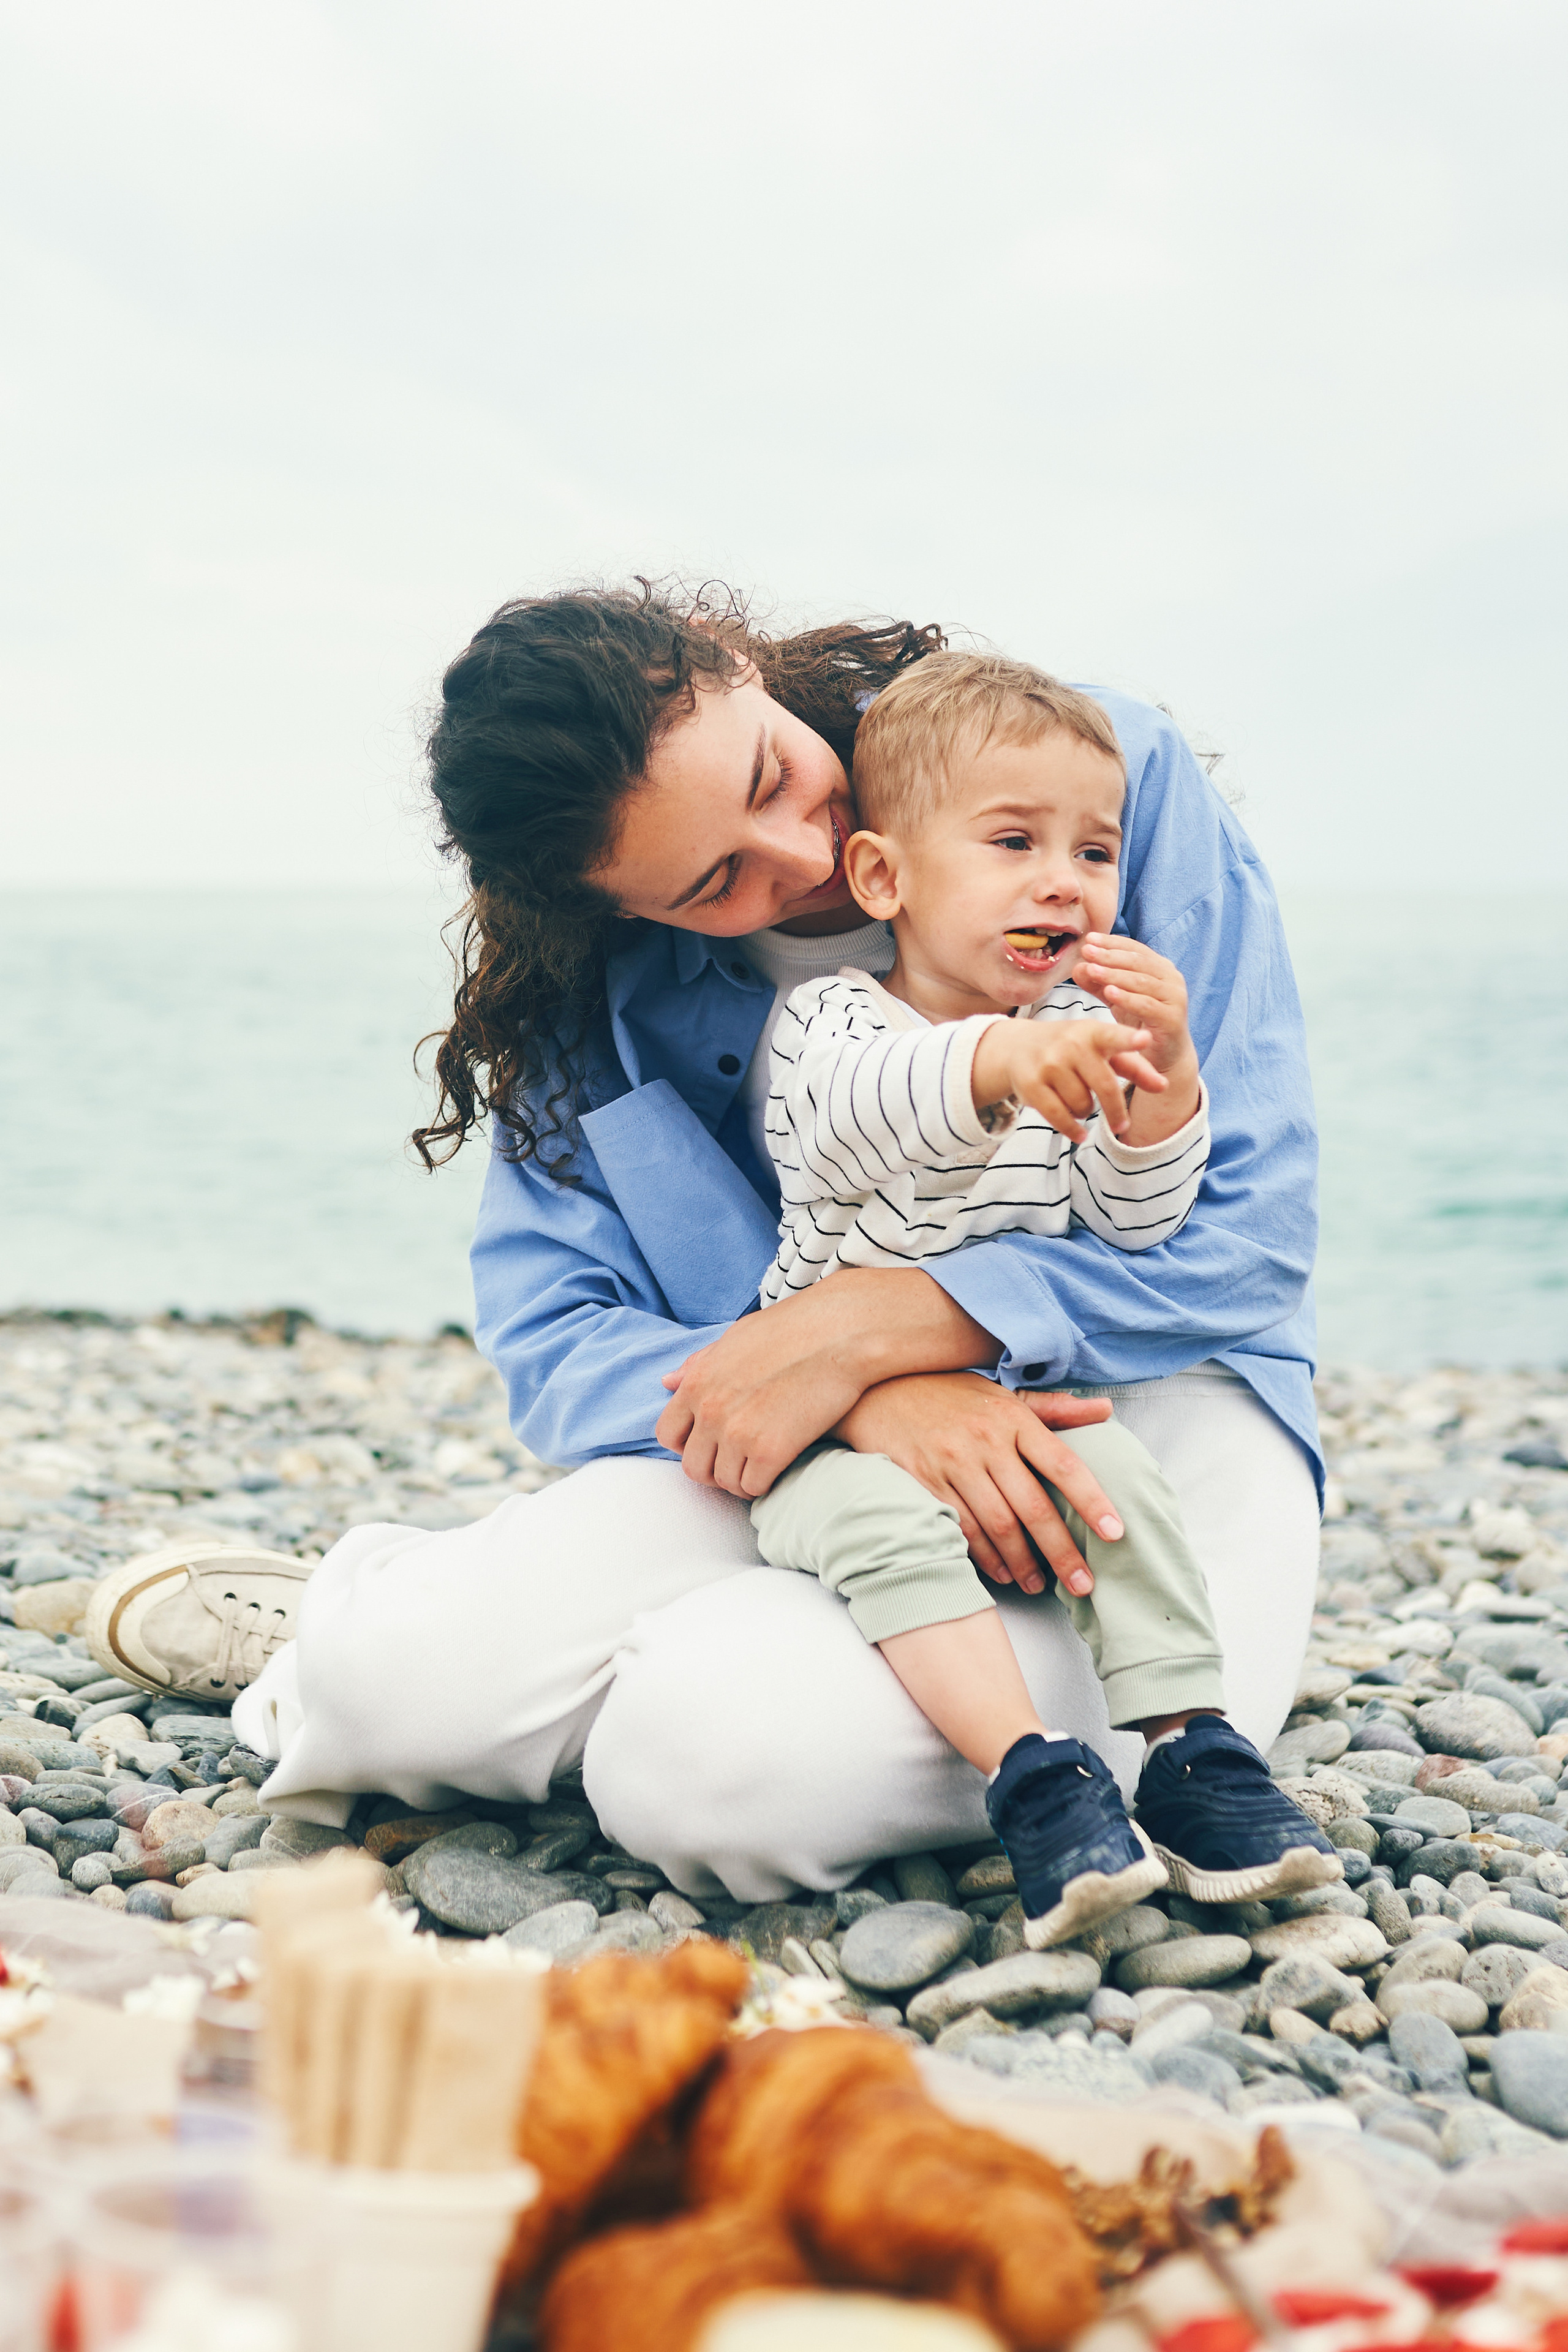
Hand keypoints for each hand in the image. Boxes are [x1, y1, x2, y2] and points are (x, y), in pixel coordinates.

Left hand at [655, 1268, 996, 1497]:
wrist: (841, 1334)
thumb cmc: (793, 1330)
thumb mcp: (736, 1339)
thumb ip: (700, 1364)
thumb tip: (667, 1381)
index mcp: (697, 1382)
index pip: (669, 1434)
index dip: (690, 1445)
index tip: (713, 1445)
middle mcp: (710, 1410)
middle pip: (693, 1466)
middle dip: (715, 1470)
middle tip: (740, 1464)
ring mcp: (737, 1433)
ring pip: (725, 1482)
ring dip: (742, 1479)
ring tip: (763, 1467)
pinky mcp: (770, 1451)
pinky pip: (754, 1487)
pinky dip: (765, 1484)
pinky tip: (781, 1470)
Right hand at [836, 1372, 1122, 1594]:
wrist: (879, 1387)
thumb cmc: (950, 1393)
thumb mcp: (1003, 1393)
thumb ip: (1054, 1409)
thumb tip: (1105, 1409)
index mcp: (1013, 1418)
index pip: (1063, 1463)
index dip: (1092, 1500)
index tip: (1115, 1533)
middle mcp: (985, 1440)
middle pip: (1033, 1506)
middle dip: (1061, 1552)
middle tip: (1083, 1584)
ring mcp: (952, 1462)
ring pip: (997, 1525)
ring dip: (1023, 1562)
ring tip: (1040, 1584)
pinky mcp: (923, 1481)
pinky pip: (961, 1528)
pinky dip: (984, 1556)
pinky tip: (1001, 1572)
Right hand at [970, 1015, 1164, 1145]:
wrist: (1018, 1045)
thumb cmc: (1072, 1048)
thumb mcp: (1103, 1051)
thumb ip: (1135, 1067)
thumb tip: (1164, 1086)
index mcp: (1093, 1033)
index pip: (1114, 1036)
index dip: (1129, 1039)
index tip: (1145, 1038)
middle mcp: (1070, 1045)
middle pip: (1105, 1087)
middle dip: (1116, 1112)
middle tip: (1122, 1126)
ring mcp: (1049, 1064)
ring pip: (1082, 1105)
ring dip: (1086, 1112)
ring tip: (1080, 1103)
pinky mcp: (1032, 1084)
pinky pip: (1059, 1117)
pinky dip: (1072, 1129)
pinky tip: (1079, 1134)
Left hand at [1073, 935, 1200, 1139]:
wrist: (1164, 1056)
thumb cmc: (1141, 1022)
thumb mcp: (1116, 999)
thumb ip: (1099, 982)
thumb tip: (1077, 966)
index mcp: (1160, 968)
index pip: (1134, 949)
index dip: (1111, 943)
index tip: (1089, 939)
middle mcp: (1171, 978)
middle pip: (1138, 961)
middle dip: (1109, 955)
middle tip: (1087, 951)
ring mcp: (1174, 997)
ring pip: (1141, 981)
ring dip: (1114, 974)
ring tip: (1092, 969)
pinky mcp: (1172, 1018)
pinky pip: (1146, 1005)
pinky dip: (1127, 998)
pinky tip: (1108, 992)